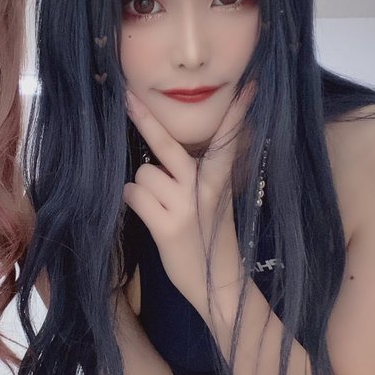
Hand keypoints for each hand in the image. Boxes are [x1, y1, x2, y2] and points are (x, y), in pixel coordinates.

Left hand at [122, 87, 253, 307]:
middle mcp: (203, 189)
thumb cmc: (212, 238)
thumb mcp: (216, 201)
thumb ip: (201, 174)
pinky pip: (134, 196)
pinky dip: (134, 202)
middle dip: (144, 118)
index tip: (248, 88)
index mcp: (219, 180)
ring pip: (143, 174)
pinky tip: (148, 215)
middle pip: (168, 145)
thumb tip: (171, 145)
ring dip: (142, 187)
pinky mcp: (166, 228)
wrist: (220, 286)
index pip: (227, 140)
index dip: (236, 115)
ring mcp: (184, 208)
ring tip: (158, 205)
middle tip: (126, 95)